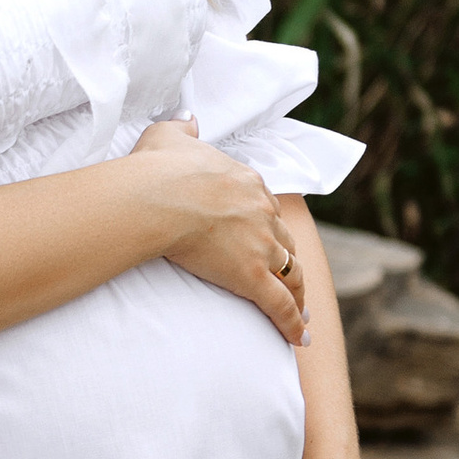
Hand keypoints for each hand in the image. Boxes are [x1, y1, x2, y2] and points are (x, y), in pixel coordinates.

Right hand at [128, 118, 306, 349]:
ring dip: (298, 294)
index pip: (265, 208)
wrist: (158, 196)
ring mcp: (261, 245)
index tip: (267, 238)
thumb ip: (184, 129)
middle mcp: (262, 213)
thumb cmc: (158, 168)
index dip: (267, 226)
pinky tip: (298, 339)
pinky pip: (280, 304)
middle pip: (285, 242)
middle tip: (292, 280)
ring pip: (291, 273)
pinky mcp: (252, 275)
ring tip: (300, 314)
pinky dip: (291, 323)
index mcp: (246, 183)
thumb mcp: (170, 136)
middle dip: (289, 262)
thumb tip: (190, 119)